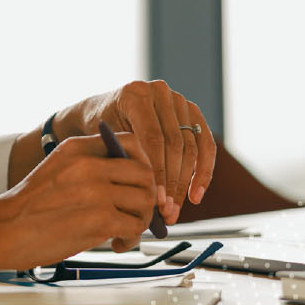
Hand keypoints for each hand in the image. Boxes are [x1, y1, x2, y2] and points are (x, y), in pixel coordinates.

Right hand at [0, 133, 158, 264]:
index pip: (132, 143)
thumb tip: (130, 180)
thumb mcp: (57, 168)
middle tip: (136, 212)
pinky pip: (135, 226)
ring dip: (141, 220)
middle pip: (145, 173)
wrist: (2, 231)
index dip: (144, 164)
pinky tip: (116, 243)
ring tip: (124, 231)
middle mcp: (89, 165)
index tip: (138, 183)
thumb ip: (90, 166)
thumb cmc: (28, 207)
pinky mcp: (99, 219)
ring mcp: (95, 191)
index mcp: (77, 148)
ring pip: (145, 201)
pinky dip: (131, 238)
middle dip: (147, 196)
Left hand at [56, 80, 214, 226]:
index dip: (158, 172)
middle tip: (167, 211)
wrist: (104, 112)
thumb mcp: (102, 142)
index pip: (153, 138)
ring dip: (185, 184)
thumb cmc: (100, 131)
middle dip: (172, 182)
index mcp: (135, 95)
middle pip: (175, 143)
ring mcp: (179, 101)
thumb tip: (145, 199)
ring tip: (175, 211)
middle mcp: (160, 92)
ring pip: (192, 147)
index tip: (157, 200)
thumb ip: (122, 161)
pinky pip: (205, 144)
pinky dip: (203, 172)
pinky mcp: (193, 113)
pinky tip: (195, 196)